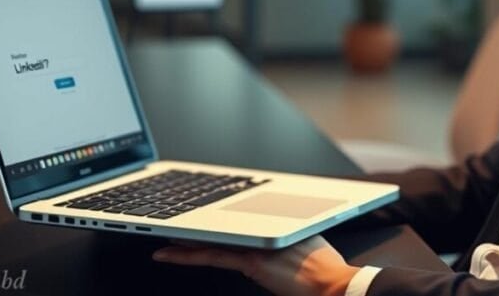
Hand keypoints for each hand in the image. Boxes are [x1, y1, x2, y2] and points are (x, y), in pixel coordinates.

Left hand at [153, 235, 359, 295]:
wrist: (335, 285)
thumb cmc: (326, 271)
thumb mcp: (308, 243)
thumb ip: (290, 239)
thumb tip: (283, 243)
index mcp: (278, 220)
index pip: (239, 217)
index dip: (219, 215)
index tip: (206, 213)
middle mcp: (264, 226)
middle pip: (222, 223)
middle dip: (198, 222)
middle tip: (175, 217)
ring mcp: (255, 242)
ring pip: (211, 236)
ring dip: (185, 234)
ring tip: (163, 232)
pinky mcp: (249, 261)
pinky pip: (209, 256)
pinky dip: (184, 254)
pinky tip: (166, 253)